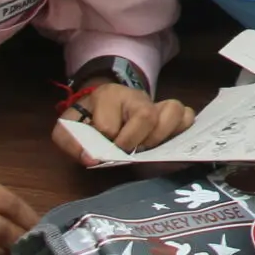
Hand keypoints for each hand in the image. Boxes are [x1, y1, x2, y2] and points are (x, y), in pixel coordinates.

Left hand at [58, 82, 195, 161]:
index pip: (108, 126)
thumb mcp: (68, 128)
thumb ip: (72, 143)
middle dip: (134, 141)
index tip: (100, 153)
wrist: (102, 103)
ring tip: (145, 148)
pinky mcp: (171, 111)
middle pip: (146, 116)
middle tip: (125, 152)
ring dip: (160, 137)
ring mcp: (157, 102)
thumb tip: (91, 159)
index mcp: (108, 96)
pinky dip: (180, 131)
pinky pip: (187, 116)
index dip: (104, 145)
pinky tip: (166, 143)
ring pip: (173, 111)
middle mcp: (136, 96)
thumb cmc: (88, 119)